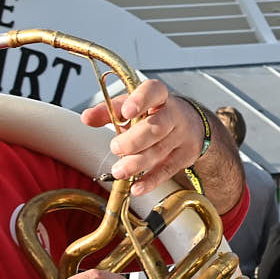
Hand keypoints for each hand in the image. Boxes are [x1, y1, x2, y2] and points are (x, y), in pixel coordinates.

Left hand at [85, 78, 203, 194]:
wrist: (192, 124)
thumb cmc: (156, 113)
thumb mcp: (134, 106)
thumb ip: (109, 110)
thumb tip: (87, 117)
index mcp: (159, 96)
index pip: (153, 92)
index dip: (140, 100)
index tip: (126, 112)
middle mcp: (174, 114)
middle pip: (157, 126)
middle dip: (134, 140)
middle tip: (115, 147)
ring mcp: (182, 136)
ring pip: (160, 150)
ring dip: (137, 163)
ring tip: (119, 171)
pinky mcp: (185, 156)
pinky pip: (167, 170)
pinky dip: (151, 181)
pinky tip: (137, 187)